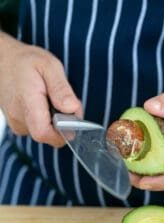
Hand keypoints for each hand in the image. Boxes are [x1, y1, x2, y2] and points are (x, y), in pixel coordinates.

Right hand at [0, 32, 81, 146]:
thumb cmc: (26, 62)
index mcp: (26, 103)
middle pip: (49, 135)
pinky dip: (47, 119)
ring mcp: (17, 123)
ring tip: (52, 99)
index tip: (72, 116)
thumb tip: (72, 109)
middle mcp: (18, 118)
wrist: (4, 62)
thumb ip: (61, 89)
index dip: (63, 132)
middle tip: (65, 101)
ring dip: (56, 120)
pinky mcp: (18, 125)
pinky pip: (39, 129)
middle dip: (64, 123)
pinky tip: (45, 104)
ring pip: (46, 133)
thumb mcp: (49, 66)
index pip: (44, 134)